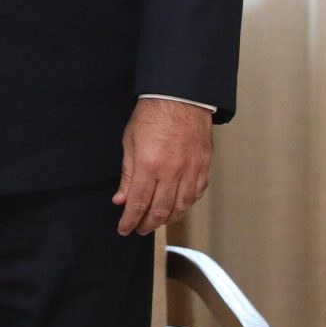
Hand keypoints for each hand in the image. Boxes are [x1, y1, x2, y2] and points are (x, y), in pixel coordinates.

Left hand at [113, 97, 212, 234]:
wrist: (180, 97)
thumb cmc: (152, 115)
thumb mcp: (130, 142)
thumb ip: (127, 175)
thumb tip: (121, 200)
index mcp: (149, 165)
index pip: (138, 203)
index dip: (130, 220)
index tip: (124, 229)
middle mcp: (172, 172)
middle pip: (160, 210)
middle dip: (148, 224)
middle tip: (139, 229)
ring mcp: (191, 170)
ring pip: (181, 206)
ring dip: (167, 218)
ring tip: (156, 221)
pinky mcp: (204, 166)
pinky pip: (196, 194)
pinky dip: (186, 205)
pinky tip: (177, 207)